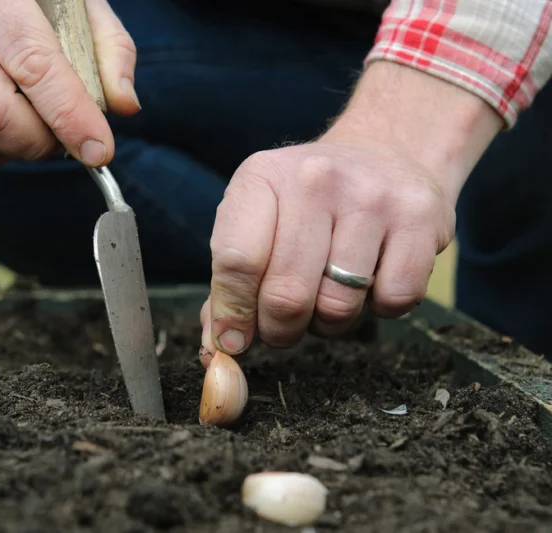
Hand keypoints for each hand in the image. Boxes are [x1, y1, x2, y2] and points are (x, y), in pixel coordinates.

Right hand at [0, 0, 140, 171]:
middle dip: (37, 142)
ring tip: (31, 129)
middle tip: (60, 138)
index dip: (70, 116)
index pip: (32, 64)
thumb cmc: (25, 0)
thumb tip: (123, 106)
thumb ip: (107, 51)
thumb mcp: (75, 4)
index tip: (99, 151)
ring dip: (10, 151)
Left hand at [199, 62, 502, 363]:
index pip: (236, 262)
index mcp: (261, 176)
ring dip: (329, 322)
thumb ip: (230, 286)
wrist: (384, 153)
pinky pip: (394, 300)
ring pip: (339, 306)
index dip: (232, 315)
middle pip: (287, 295)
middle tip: (283, 327)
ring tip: (328, 295)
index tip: (233, 342)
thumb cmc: (307, 204)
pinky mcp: (421, 218)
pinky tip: (372, 280)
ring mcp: (371, 196)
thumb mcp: (258, 223)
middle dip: (280, 330)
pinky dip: (380, 308)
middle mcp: (314, 179)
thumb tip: (219, 349)